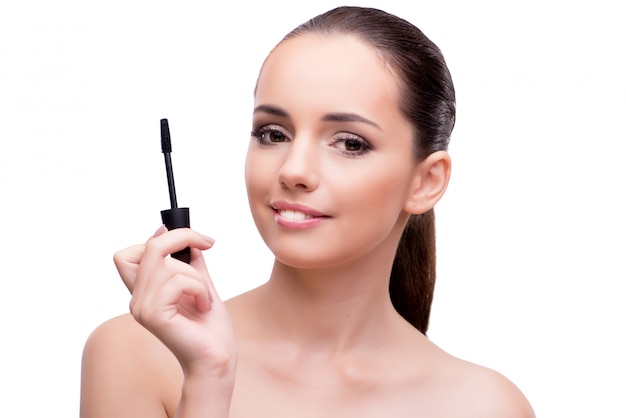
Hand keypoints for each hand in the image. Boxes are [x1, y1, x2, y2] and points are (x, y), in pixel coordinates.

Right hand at [114, 226, 235, 376]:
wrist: (216, 358)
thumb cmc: (210, 327)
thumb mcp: (201, 285)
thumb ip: (190, 263)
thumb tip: (188, 239)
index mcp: (144, 292)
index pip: (127, 255)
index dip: (156, 238)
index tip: (188, 238)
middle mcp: (137, 299)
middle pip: (149, 247)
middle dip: (182, 237)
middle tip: (207, 243)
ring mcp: (142, 308)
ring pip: (168, 265)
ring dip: (197, 277)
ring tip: (205, 297)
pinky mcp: (154, 315)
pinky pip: (177, 281)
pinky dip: (199, 288)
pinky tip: (204, 305)